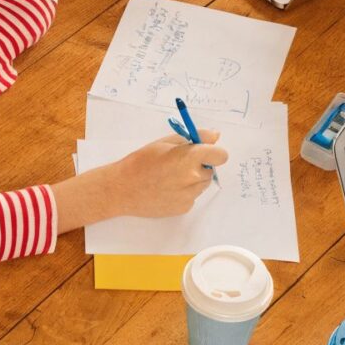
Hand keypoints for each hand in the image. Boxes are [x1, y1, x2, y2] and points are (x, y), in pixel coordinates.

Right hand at [101, 130, 227, 219]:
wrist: (123, 188)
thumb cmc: (141, 162)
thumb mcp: (165, 143)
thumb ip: (194, 138)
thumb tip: (214, 136)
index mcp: (190, 158)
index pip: (221, 155)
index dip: (214, 152)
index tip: (206, 152)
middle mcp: (193, 178)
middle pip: (210, 170)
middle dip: (199, 166)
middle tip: (178, 164)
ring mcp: (190, 195)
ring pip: (201, 184)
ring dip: (192, 180)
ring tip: (169, 177)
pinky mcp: (184, 208)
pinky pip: (192, 196)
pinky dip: (184, 192)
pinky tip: (166, 189)